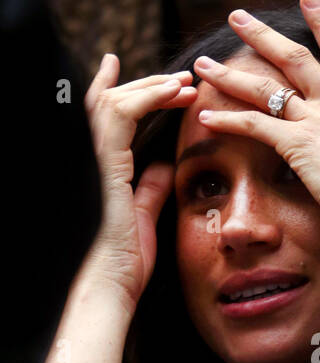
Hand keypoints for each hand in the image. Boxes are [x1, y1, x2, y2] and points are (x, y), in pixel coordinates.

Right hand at [82, 55, 196, 311]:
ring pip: (115, 101)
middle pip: (111, 102)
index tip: (152, 77)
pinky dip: (149, 97)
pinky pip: (123, 115)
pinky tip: (175, 92)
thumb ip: (151, 187)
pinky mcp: (104, 164)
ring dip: (152, 86)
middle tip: (184, 79)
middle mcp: (90, 159)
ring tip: (185, 82)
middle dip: (149, 85)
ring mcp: (92, 159)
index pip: (107, 117)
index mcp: (100, 169)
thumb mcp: (144, 215)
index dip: (124, 90)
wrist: (112, 285)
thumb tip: (166, 165)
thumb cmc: (124, 262)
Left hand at [192, 0, 319, 234]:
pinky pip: (252, 126)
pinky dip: (226, 119)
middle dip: (261, 34)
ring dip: (229, 74)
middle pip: (292, 56)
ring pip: (264, 87)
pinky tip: (203, 115)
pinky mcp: (296, 146)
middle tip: (237, 16)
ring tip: (201, 63)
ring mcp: (315, 121)